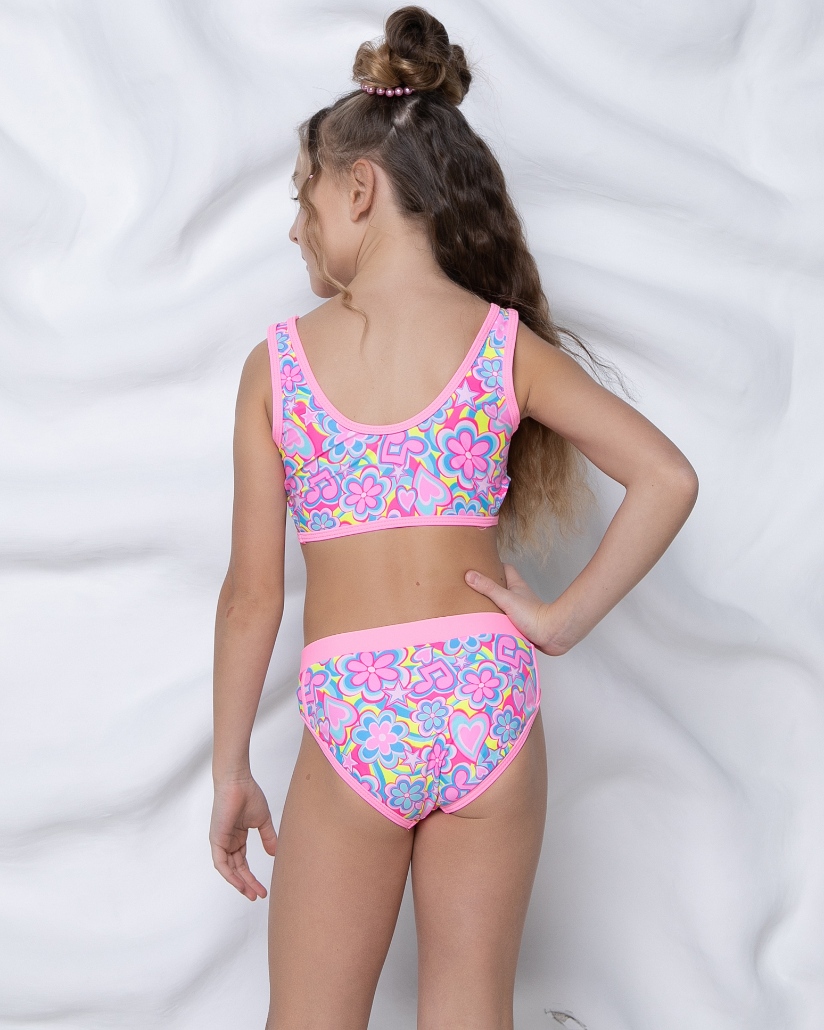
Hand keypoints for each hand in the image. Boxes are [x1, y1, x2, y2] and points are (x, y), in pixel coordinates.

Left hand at [210, 777, 277, 900]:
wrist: (237, 782)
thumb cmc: (249, 795)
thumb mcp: (262, 821)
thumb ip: (268, 838)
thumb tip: (274, 854)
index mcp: (237, 837)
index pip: (243, 863)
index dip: (252, 876)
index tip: (263, 889)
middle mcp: (228, 842)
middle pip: (237, 869)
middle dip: (247, 883)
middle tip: (258, 896)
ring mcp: (221, 842)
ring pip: (229, 869)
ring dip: (240, 883)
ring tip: (251, 894)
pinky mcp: (216, 840)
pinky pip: (221, 863)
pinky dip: (229, 875)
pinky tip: (239, 884)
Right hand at [465, 563, 574, 655]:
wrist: (551, 636)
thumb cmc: (533, 615)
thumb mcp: (506, 599)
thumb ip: (488, 588)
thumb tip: (469, 575)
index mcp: (517, 585)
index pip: (506, 568)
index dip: (494, 565)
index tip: (480, 566)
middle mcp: (519, 597)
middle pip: (502, 586)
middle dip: (489, 587)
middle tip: (473, 588)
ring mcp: (520, 611)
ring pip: (503, 604)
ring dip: (492, 606)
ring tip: (475, 608)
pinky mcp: (520, 625)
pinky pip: (505, 620)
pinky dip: (497, 622)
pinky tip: (486, 626)